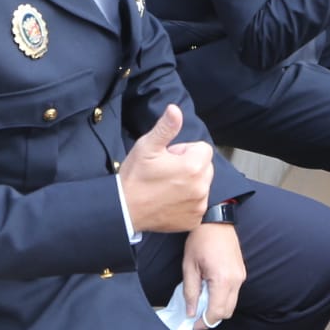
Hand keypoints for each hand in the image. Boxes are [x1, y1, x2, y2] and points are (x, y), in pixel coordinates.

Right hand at [118, 104, 213, 232]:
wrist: (125, 210)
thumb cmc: (135, 176)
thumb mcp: (147, 146)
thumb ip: (166, 127)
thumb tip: (175, 109)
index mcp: (193, 167)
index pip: (203, 149)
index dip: (184, 150)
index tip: (168, 158)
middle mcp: (201, 187)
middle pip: (205, 167)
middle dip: (190, 166)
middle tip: (167, 171)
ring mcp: (198, 206)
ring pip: (202, 185)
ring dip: (190, 183)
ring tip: (167, 186)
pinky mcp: (194, 220)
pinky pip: (198, 203)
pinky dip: (188, 201)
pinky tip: (170, 200)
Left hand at [183, 222, 244, 326]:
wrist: (215, 221)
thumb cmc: (201, 240)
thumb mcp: (189, 266)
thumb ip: (190, 292)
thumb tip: (190, 312)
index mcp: (222, 279)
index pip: (216, 312)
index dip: (204, 322)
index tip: (194, 325)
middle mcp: (236, 280)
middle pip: (227, 312)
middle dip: (212, 318)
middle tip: (196, 317)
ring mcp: (241, 276)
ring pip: (232, 304)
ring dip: (218, 308)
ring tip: (201, 304)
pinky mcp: (241, 273)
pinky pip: (234, 293)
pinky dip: (223, 298)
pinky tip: (210, 292)